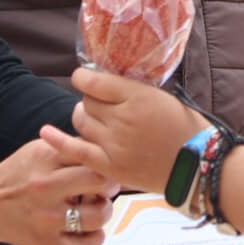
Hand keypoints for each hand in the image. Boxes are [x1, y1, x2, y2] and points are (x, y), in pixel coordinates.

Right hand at [0, 135, 114, 244]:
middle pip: (100, 183)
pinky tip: (91, 231)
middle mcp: (46, 187)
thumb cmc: (21, 173)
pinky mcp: (45, 241)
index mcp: (47, 159)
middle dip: (110, 186)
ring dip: (105, 211)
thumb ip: (72, 148)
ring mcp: (46, 217)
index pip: (92, 158)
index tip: (105, 170)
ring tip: (96, 208)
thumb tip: (109, 149)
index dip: (107, 164)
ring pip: (97, 216)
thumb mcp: (41, 150)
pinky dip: (95, 240)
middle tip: (104, 189)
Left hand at [67, 67, 208, 193]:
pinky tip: (45, 132)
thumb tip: (106, 84)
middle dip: (92, 100)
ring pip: (82, 121)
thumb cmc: (186, 129)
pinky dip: (58, 140)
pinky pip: (76, 150)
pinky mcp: (110, 166)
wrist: (198, 166)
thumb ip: (134, 92)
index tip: (84, 78)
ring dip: (85, 117)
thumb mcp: (163, 98)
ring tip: (97, 120)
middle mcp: (122, 118)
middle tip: (103, 105)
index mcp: (138, 97)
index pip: (95, 81)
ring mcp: (114, 144)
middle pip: (88, 101)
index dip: (85, 78)